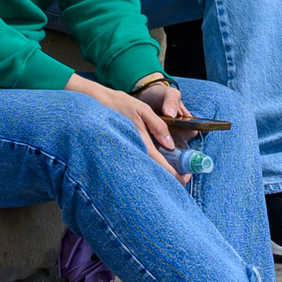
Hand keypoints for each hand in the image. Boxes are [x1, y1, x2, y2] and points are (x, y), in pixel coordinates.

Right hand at [67, 73, 183, 177]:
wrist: (96, 103)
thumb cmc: (120, 104)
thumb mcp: (142, 109)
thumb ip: (158, 125)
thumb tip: (170, 144)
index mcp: (141, 141)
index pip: (161, 165)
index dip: (174, 174)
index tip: (185, 177)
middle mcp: (134, 150)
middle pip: (154, 170)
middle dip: (170, 176)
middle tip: (184, 177)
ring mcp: (129, 151)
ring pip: (148, 167)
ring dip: (161, 170)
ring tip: (175, 171)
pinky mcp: (126, 148)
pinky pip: (142, 160)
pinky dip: (153, 163)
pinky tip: (160, 160)